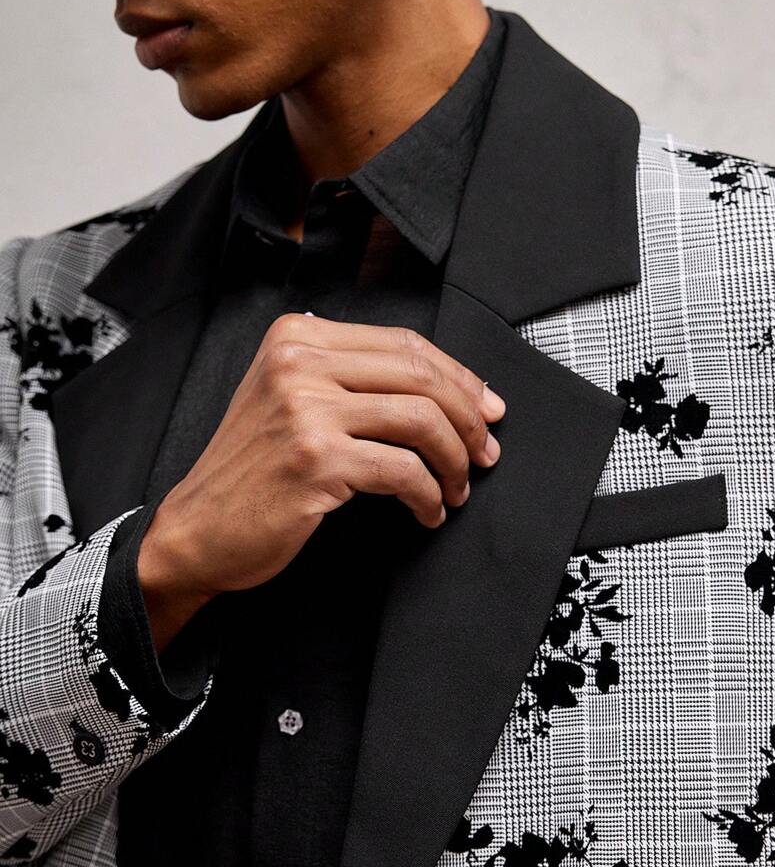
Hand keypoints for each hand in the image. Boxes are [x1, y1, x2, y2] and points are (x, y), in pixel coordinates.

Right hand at [138, 315, 506, 606]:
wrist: (197, 530)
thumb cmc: (253, 472)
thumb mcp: (290, 400)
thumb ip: (351, 379)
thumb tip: (452, 388)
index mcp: (297, 337)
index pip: (404, 343)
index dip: (458, 376)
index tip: (485, 407)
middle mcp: (299, 363)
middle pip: (420, 375)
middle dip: (467, 417)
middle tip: (485, 452)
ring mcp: (305, 410)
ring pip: (420, 420)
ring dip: (454, 460)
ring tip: (458, 487)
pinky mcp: (316, 460)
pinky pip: (403, 470)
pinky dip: (429, 495)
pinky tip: (429, 511)